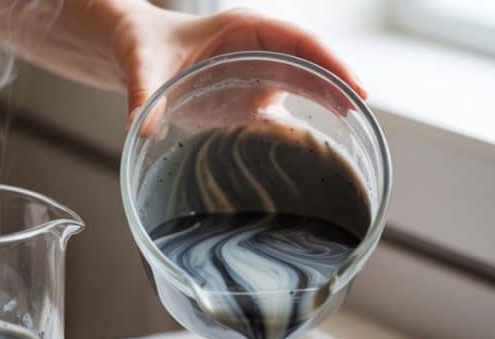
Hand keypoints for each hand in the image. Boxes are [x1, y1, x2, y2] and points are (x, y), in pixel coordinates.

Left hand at [115, 6, 365, 127]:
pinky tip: (312, 155)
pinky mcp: (251, 94)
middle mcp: (260, 47)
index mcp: (245, 28)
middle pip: (311, 65)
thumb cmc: (143, 46)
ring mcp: (259, 71)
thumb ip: (143, 95)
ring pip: (304, 87)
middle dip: (337, 89)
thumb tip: (140, 129)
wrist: (134, 50)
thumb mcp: (142, 66)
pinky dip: (300, 127)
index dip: (331, 63)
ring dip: (326, 108)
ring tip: (348, 138)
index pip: (300, 41)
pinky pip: (283, 108)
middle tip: (359, 119)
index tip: (354, 89)